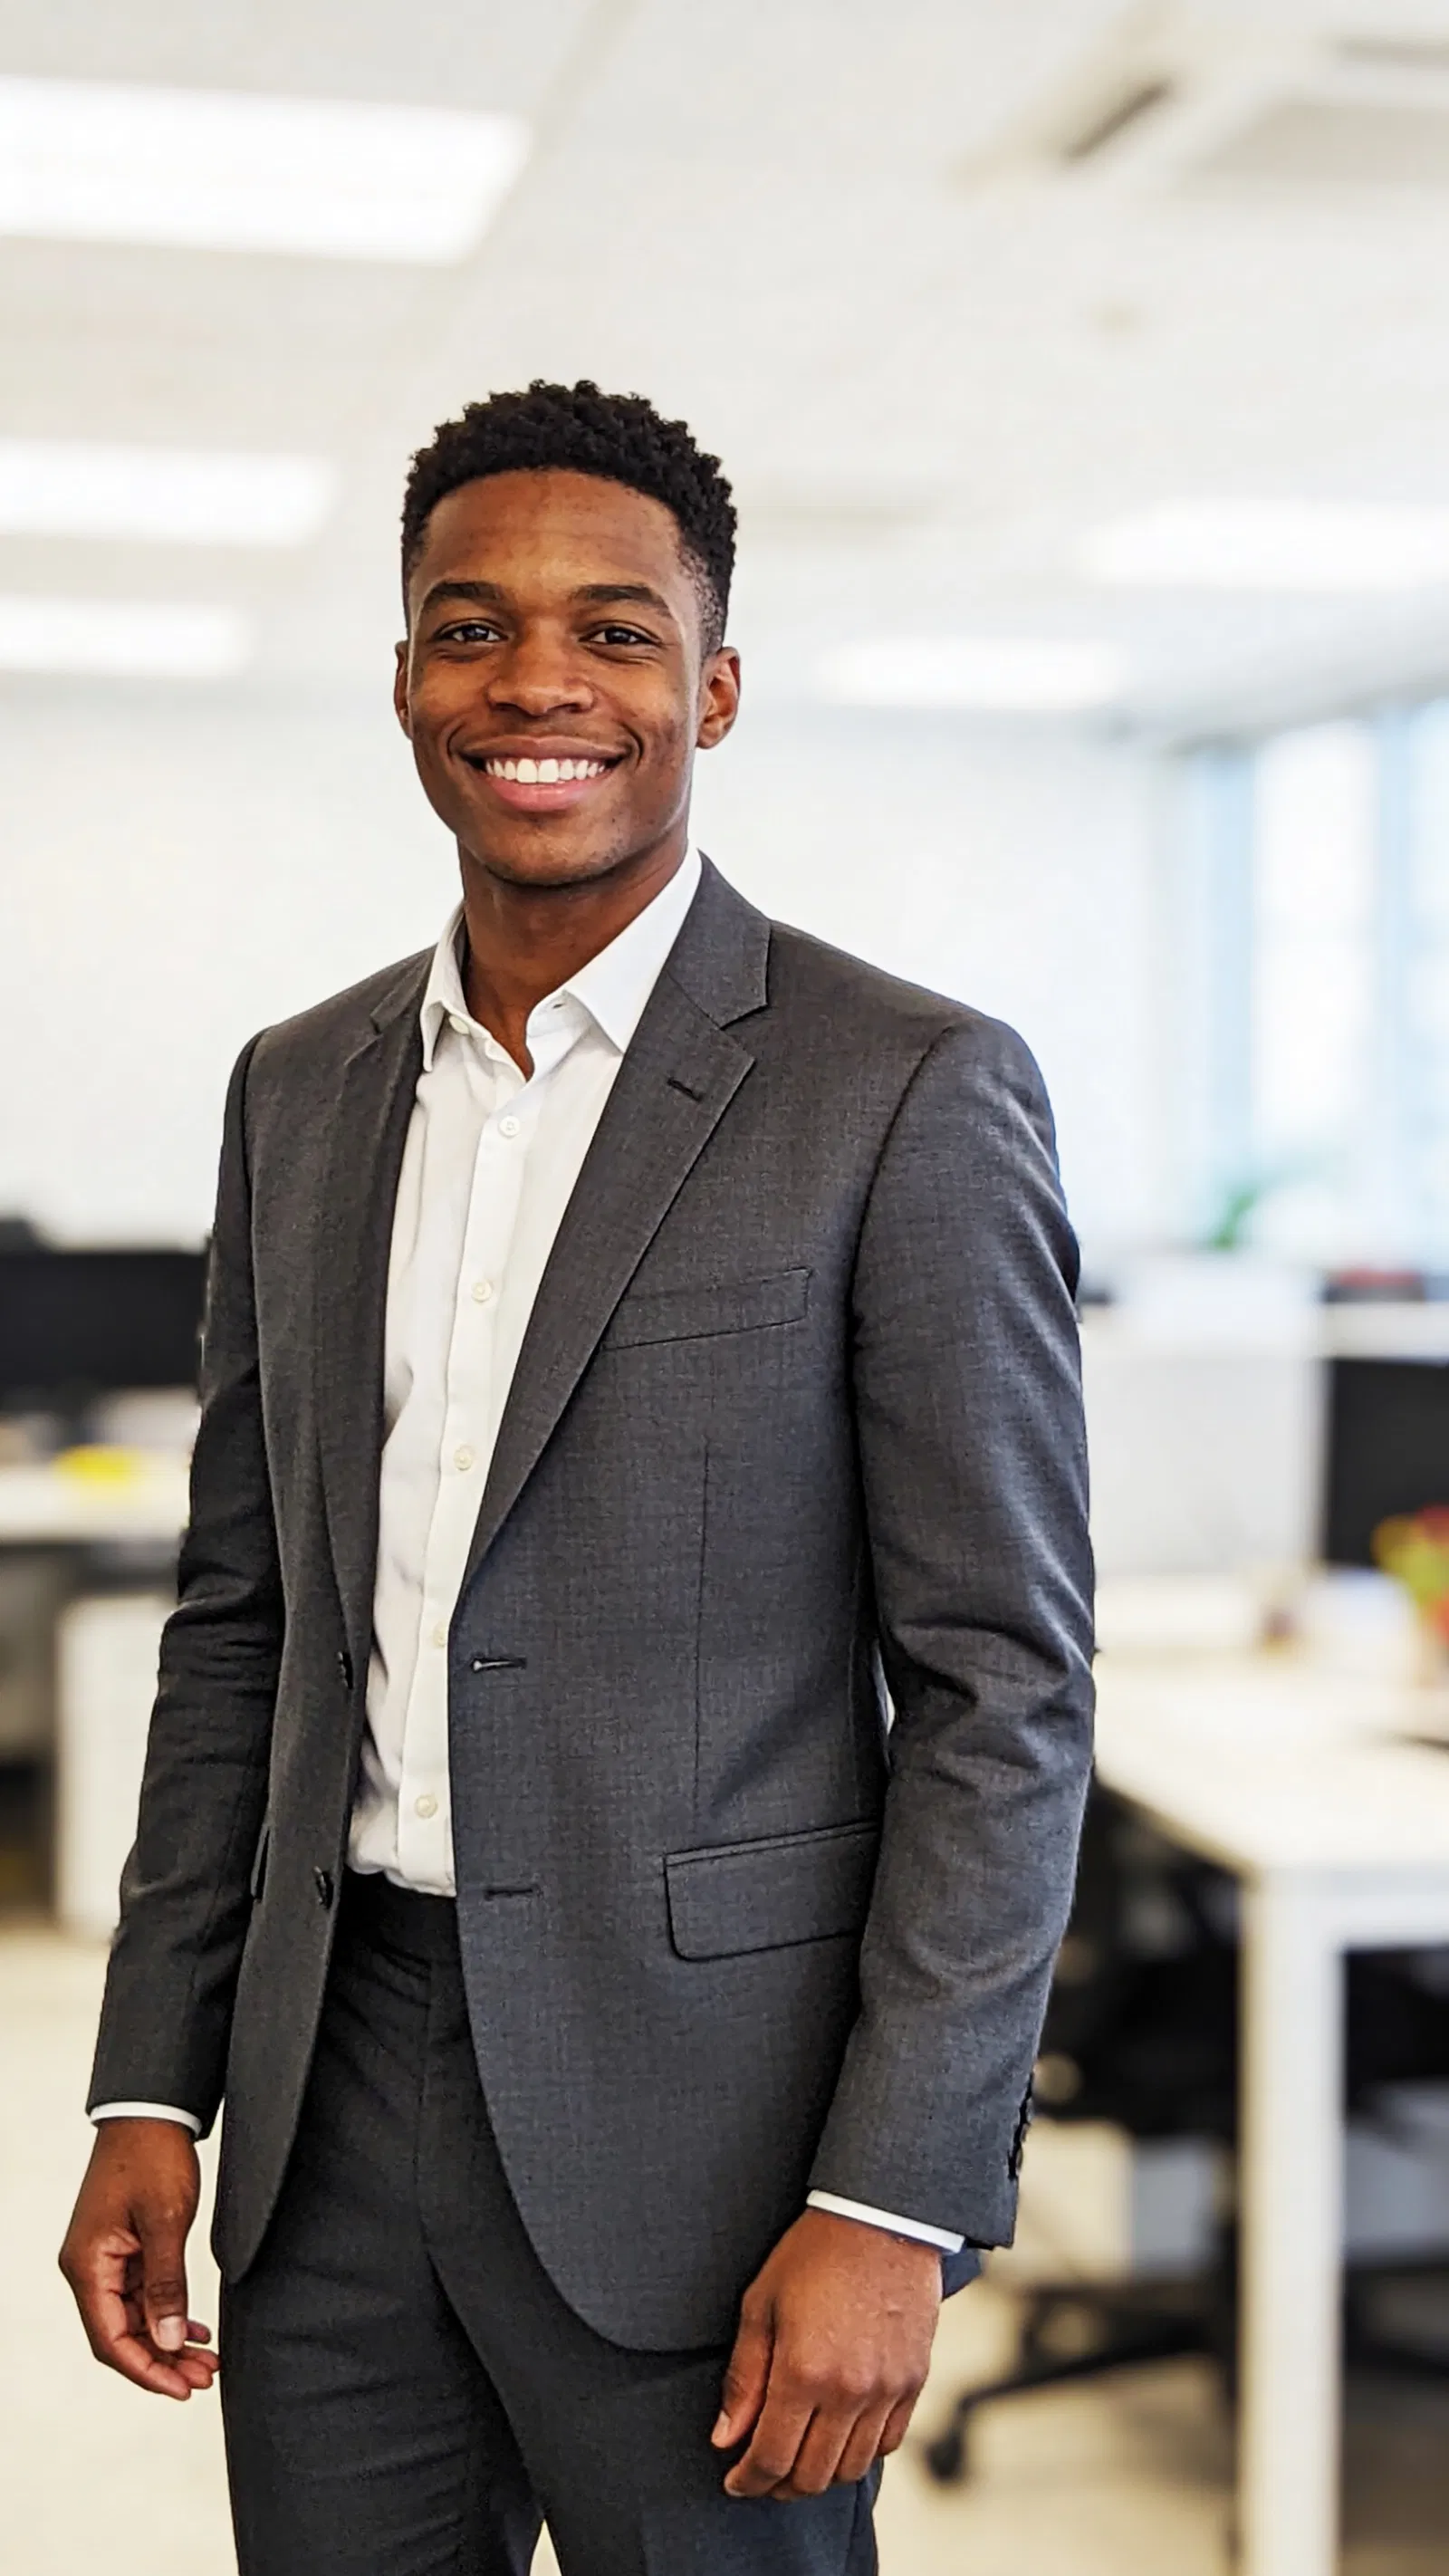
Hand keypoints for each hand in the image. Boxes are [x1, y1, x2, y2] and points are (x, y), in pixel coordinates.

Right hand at [59, 2118, 218, 2400]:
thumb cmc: (153, 2156)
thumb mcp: (165, 2221)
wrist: (151, 2111)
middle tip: (205, 2377)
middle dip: (162, 2361)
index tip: (183, 2389)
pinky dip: (167, 2313)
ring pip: (134, 2318)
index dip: (146, 2371)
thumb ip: (166, 2283)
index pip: (111, 2339)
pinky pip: (141, 2295)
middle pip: (121, 2335)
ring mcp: (104, 2259)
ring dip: (168, 2340)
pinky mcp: (123, 2248)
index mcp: (88, 2265)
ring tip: (208, 2360)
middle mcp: (89, 2267)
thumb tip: (167, 2340)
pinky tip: (196, 2329)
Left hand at [712, 2208, 940, 2498]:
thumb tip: (726, 2438)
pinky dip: (860, 2453)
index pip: (771, 2458)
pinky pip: (887, 2443)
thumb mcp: (761, 2306)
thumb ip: (744, 2378)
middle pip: (812, 2476)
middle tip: (762, 2474)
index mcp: (803, 2372)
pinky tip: (838, 2437)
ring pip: (851, 2468)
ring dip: (820, 2475)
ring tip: (798, 2458)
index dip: (748, 2480)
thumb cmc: (813, 2253)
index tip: (735, 2481)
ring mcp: (886, 2390)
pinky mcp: (913, 2381)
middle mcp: (848, 2391)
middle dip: (779, 2485)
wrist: (881, 2218)